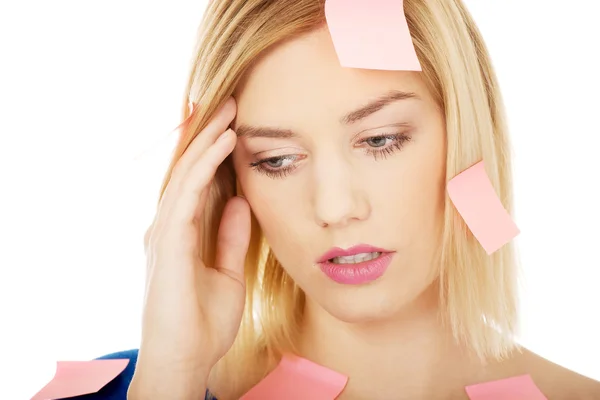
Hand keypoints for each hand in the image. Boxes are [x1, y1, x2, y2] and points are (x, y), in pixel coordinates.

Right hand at [129, 97, 250, 398]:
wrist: (185, 360)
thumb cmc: (202, 323)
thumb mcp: (227, 272)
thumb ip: (230, 237)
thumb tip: (240, 201)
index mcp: (182, 232)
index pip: (197, 181)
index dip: (213, 151)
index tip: (235, 124)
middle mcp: (168, 225)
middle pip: (188, 169)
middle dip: (209, 134)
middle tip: (231, 101)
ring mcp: (164, 231)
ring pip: (185, 172)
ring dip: (208, 139)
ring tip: (229, 108)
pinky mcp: (167, 240)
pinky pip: (188, 193)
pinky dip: (205, 165)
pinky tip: (224, 142)